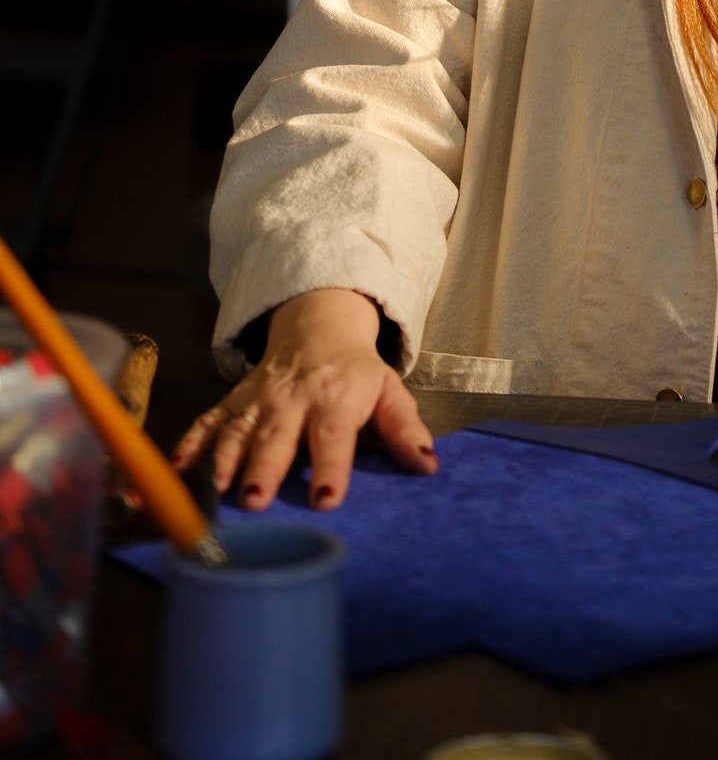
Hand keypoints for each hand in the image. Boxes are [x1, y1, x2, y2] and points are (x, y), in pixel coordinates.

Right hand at [172, 288, 436, 512]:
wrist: (319, 329)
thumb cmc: (357, 374)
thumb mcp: (389, 392)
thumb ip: (405, 430)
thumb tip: (429, 465)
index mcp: (336, 399)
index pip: (334, 436)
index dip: (330, 466)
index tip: (324, 498)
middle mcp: (293, 399)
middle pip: (277, 436)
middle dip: (265, 468)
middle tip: (256, 501)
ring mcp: (260, 400)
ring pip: (238, 430)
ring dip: (225, 458)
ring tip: (218, 489)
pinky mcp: (234, 401)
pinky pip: (209, 420)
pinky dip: (190, 441)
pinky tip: (176, 467)